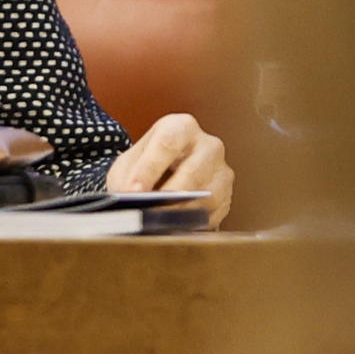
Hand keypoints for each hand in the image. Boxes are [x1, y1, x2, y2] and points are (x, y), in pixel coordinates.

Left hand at [105, 113, 233, 228]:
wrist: (163, 175)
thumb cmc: (146, 165)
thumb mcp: (129, 164)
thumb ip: (127, 177)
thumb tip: (129, 196)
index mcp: (181, 127)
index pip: (167, 144)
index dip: (149, 169)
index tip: (134, 191)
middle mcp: (207, 145)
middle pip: (193, 171)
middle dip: (169, 194)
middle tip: (149, 210)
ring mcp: (222, 171)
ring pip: (208, 195)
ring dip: (182, 212)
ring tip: (159, 221)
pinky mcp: (227, 196)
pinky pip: (214, 214)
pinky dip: (194, 223)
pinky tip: (175, 226)